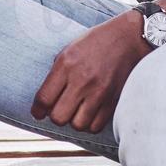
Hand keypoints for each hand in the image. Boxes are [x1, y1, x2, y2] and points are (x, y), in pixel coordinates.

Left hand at [32, 13, 151, 133]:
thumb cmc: (97, 42)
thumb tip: (45, 100)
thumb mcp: (69, 49)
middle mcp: (82, 80)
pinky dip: (90, 124)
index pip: (44, 99)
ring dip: (74, 121)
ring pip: (77, 125)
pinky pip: (95, 126)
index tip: (38, 112)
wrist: (128, 38)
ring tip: (76, 110)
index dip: (37, 110)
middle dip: (56, 116)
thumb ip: (57, 73)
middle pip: (58, 117)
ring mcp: (99, 92)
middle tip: (59, 109)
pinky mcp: (113, 100)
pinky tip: (90, 113)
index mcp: (66, 65)